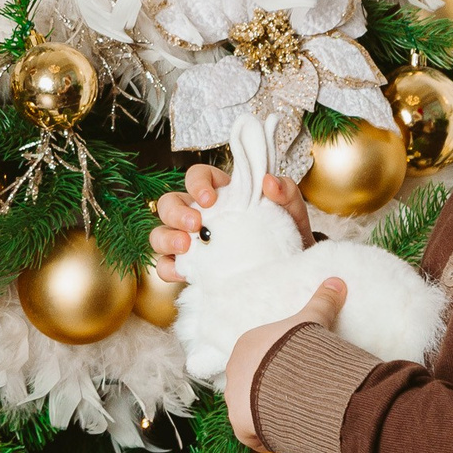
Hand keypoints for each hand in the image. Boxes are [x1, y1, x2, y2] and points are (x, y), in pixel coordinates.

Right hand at [148, 161, 316, 281]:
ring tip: (185, 246)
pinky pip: (166, 265)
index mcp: (221, 194)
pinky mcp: (190, 268)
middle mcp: (200, 215)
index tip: (209, 199)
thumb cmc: (286, 236)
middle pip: (169, 203)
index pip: (197, 176)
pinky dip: (168, 268)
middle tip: (195, 224)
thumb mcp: (291, 212)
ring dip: (166, 237)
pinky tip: (183, 273)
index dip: (196, 183)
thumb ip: (286, 192)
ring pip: (160, 232)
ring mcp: (191, 242)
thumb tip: (269, 181)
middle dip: (176, 212)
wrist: (290, 275)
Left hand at [224, 278, 345, 446]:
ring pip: (250, 408)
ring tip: (294, 415)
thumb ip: (322, 302)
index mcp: (246, 346)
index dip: (277, 366)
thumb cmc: (299, 348)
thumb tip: (336, 280)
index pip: (259, 357)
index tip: (294, 373)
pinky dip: (267, 435)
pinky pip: (252, 433)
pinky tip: (286, 433)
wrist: (293, 383)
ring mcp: (233, 399)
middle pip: (253, 382)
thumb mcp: (311, 322)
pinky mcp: (239, 425)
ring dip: (267, 413)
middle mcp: (233, 371)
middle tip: (298, 396)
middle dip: (271, 390)